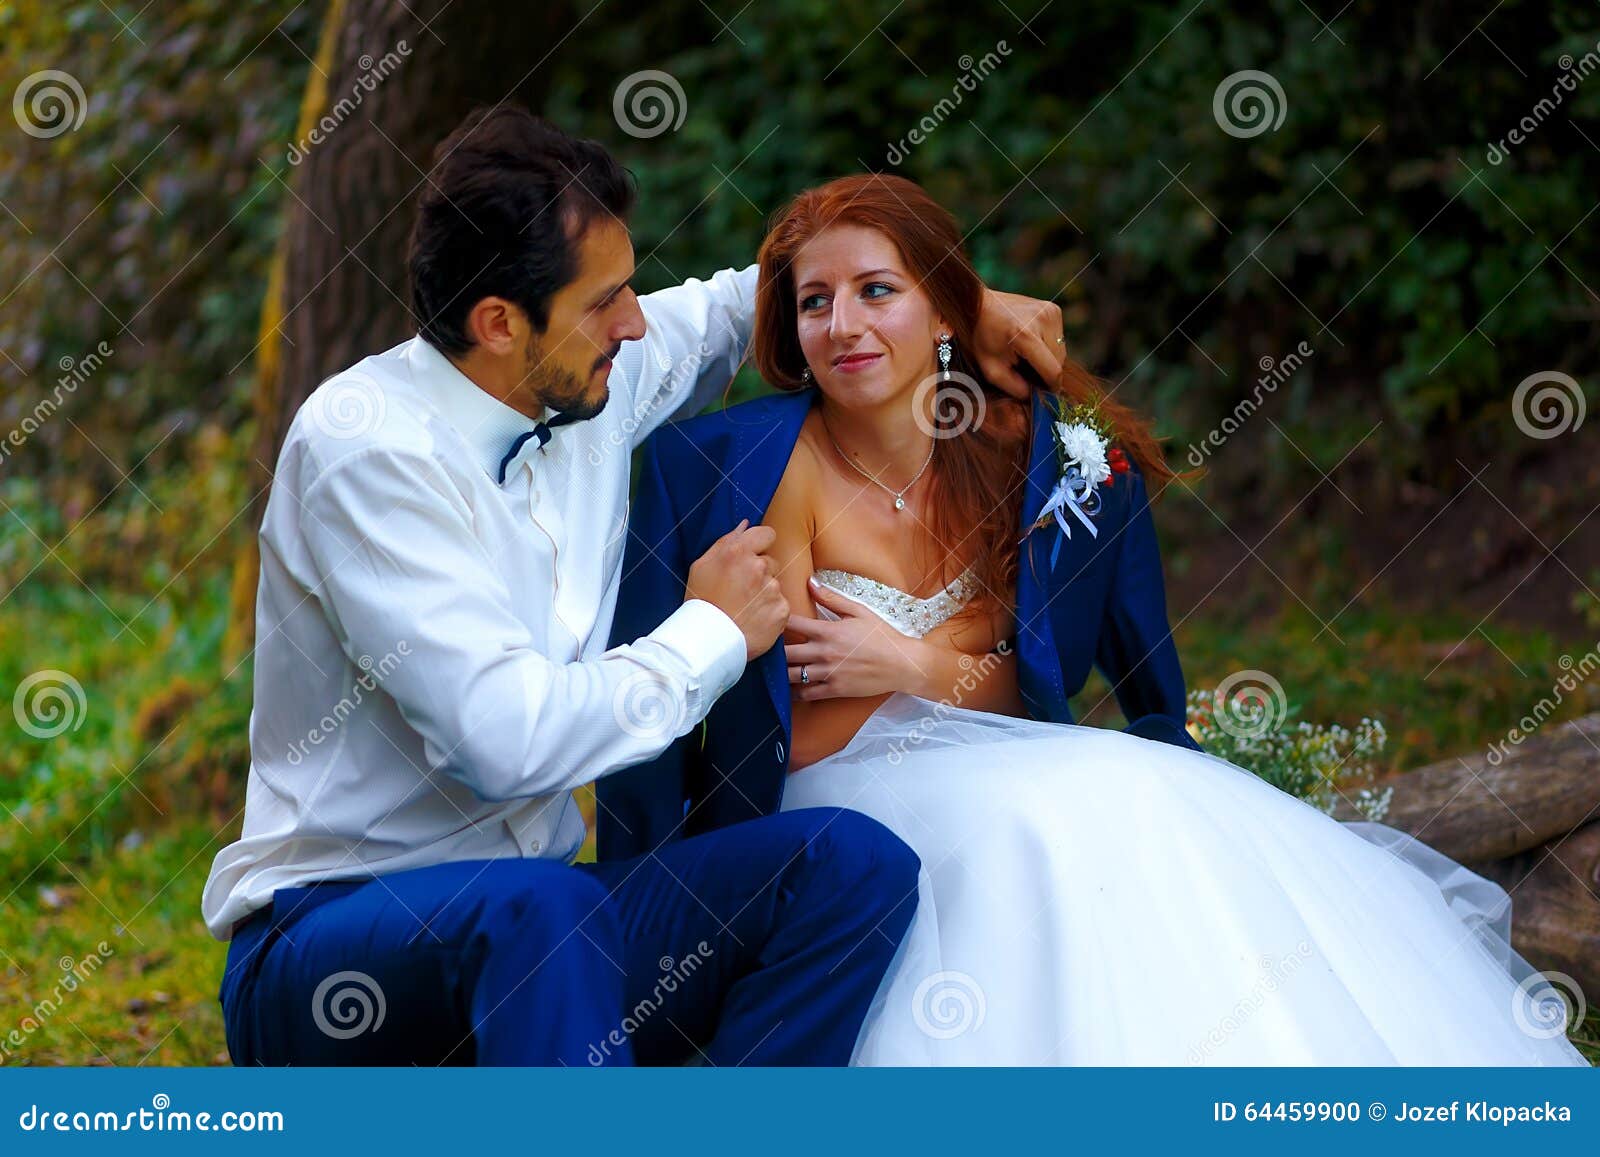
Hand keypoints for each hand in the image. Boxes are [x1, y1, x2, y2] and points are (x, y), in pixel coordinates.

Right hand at [685, 519, 788, 661]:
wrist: (706, 641)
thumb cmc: (701, 603)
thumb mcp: (702, 566)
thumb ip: (727, 541)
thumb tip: (746, 525)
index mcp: (738, 551)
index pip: (767, 533)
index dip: (760, 545)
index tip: (752, 557)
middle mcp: (759, 566)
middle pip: (770, 562)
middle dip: (760, 573)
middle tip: (741, 591)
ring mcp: (772, 589)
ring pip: (774, 585)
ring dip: (764, 594)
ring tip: (745, 609)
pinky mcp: (782, 610)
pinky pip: (780, 605)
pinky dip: (770, 612)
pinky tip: (754, 620)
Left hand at [784, 578, 927, 700]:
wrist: (902, 664)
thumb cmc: (883, 636)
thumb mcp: (859, 611)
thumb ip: (832, 598)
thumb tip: (811, 583)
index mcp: (828, 631)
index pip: (792, 624)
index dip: (777, 622)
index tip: (771, 622)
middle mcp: (824, 652)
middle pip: (786, 653)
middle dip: (774, 651)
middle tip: (767, 649)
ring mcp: (829, 673)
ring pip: (792, 675)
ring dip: (781, 672)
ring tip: (774, 669)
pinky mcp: (835, 689)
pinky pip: (807, 694)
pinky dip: (795, 692)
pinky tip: (790, 688)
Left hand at [972, 287, 1065, 397]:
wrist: (980, 306)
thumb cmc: (982, 339)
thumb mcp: (991, 370)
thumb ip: (1015, 388)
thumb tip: (1037, 397)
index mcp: (1025, 335)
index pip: (1053, 370)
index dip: (1051, 387)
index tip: (1045, 395)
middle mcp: (1043, 320)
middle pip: (1059, 361)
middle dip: (1046, 371)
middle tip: (1026, 371)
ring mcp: (1050, 312)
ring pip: (1061, 350)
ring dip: (1048, 358)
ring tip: (1026, 355)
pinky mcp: (1053, 309)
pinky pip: (1059, 338)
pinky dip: (1048, 345)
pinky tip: (1030, 341)